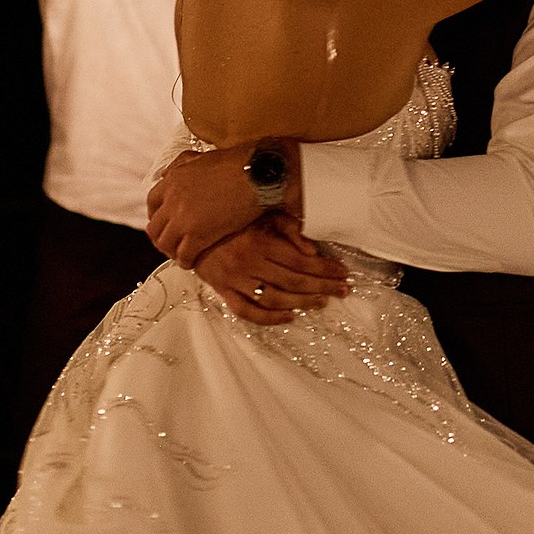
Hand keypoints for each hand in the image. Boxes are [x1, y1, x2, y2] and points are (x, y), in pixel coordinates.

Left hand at [147, 143, 290, 264]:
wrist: (257, 175)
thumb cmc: (237, 164)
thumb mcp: (201, 157)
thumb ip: (181, 164)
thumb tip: (169, 173)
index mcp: (173, 179)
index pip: (152, 202)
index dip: (156, 216)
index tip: (164, 223)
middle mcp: (172, 200)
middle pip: (155, 227)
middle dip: (161, 237)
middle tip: (171, 244)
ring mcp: (183, 219)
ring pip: (166, 244)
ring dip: (172, 251)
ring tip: (181, 255)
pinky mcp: (198, 235)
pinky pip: (183, 255)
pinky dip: (186, 261)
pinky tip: (192, 262)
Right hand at [193, 217, 349, 324]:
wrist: (190, 229)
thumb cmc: (231, 220)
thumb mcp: (261, 214)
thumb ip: (288, 229)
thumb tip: (311, 251)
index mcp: (260, 242)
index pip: (301, 260)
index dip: (325, 268)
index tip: (343, 272)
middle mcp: (249, 264)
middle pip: (293, 281)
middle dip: (322, 286)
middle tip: (343, 290)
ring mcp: (236, 281)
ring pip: (275, 299)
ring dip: (302, 302)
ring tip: (322, 302)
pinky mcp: (224, 292)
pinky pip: (248, 312)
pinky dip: (270, 319)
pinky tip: (289, 316)